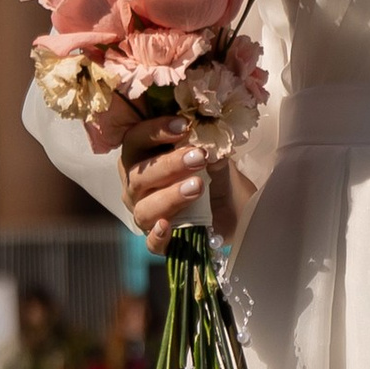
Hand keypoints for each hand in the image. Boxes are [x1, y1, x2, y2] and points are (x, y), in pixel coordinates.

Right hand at [119, 129, 234, 255]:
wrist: (234, 208)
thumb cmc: (213, 174)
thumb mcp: (213, 155)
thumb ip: (208, 146)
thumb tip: (207, 136)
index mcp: (142, 157)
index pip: (136, 139)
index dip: (155, 131)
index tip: (184, 125)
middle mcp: (136, 186)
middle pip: (138, 175)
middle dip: (168, 165)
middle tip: (198, 158)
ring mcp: (144, 214)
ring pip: (144, 208)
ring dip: (170, 196)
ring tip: (197, 187)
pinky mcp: (159, 242)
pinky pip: (151, 243)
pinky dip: (158, 236)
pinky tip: (167, 226)